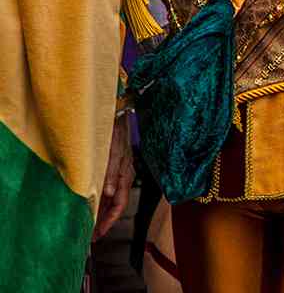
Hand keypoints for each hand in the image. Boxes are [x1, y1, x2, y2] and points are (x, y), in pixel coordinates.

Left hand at [94, 115, 133, 239]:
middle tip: (92, 237)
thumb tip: (110, 193)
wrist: (117, 115)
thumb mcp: (112, 154)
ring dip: (101, 212)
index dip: (109, 221)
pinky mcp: (113, 167)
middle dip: (105, 221)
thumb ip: (111, 173)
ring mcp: (118, 172)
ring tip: (90, 225)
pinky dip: (100, 200)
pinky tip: (91, 205)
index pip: (119, 204)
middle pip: (115, 204)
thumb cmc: (115, 133)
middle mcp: (123, 176)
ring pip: (110, 198)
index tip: (98, 234)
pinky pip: (106, 189)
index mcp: (125, 175)